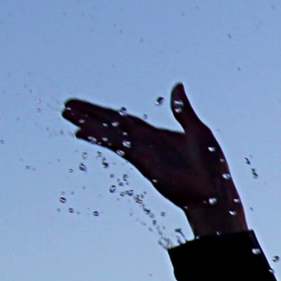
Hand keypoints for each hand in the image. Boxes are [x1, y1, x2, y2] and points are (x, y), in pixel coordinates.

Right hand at [64, 84, 247, 237]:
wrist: (214, 193)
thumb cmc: (210, 168)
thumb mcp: (198, 131)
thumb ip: (183, 110)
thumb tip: (177, 87)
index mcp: (156, 136)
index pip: (125, 120)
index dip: (106, 113)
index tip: (87, 108)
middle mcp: (144, 143)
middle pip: (111, 124)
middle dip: (89, 115)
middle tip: (67, 106)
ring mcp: (141, 151)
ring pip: (109, 132)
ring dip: (88, 122)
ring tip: (66, 113)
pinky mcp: (142, 159)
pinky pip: (117, 144)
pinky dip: (100, 136)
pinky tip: (83, 130)